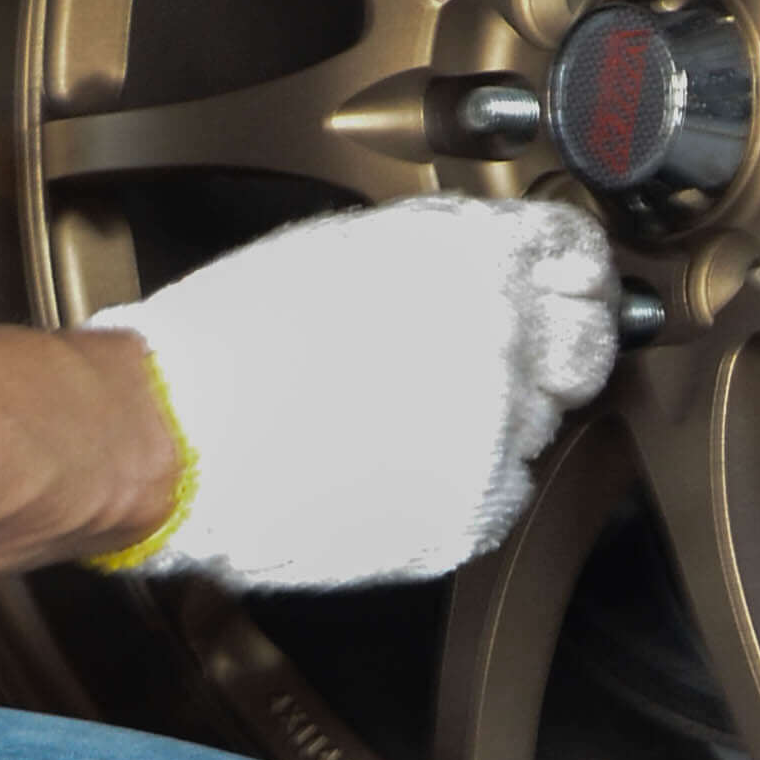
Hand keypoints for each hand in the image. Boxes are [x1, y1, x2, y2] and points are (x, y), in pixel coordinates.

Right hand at [82, 195, 616, 587]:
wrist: (176, 434)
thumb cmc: (232, 337)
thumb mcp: (344, 250)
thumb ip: (435, 257)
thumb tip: (483, 276)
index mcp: (468, 253)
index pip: (575, 253)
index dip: (573, 274)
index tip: (566, 290)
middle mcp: (501, 335)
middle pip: (584, 345)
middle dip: (555, 353)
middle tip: (494, 366)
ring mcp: (494, 428)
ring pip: (537, 424)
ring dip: (492, 420)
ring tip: (400, 420)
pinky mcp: (473, 509)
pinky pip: (500, 491)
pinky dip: (463, 483)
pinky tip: (390, 467)